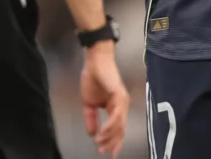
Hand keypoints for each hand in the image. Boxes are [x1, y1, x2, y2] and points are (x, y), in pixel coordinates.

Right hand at [80, 42, 129, 156]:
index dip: (112, 142)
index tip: (107, 153)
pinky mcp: (120, 96)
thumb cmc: (92, 78)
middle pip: (120, 130)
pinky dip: (110, 126)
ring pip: (119, 125)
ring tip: (100, 143)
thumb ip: (91, 119)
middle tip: (103, 152)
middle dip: (112, 143)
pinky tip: (103, 132)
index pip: (117, 129)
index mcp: (115, 108)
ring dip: (109, 136)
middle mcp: (122, 106)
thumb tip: (92, 134)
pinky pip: (116, 115)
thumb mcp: (89, 103)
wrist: (94, 62)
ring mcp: (122, 102)